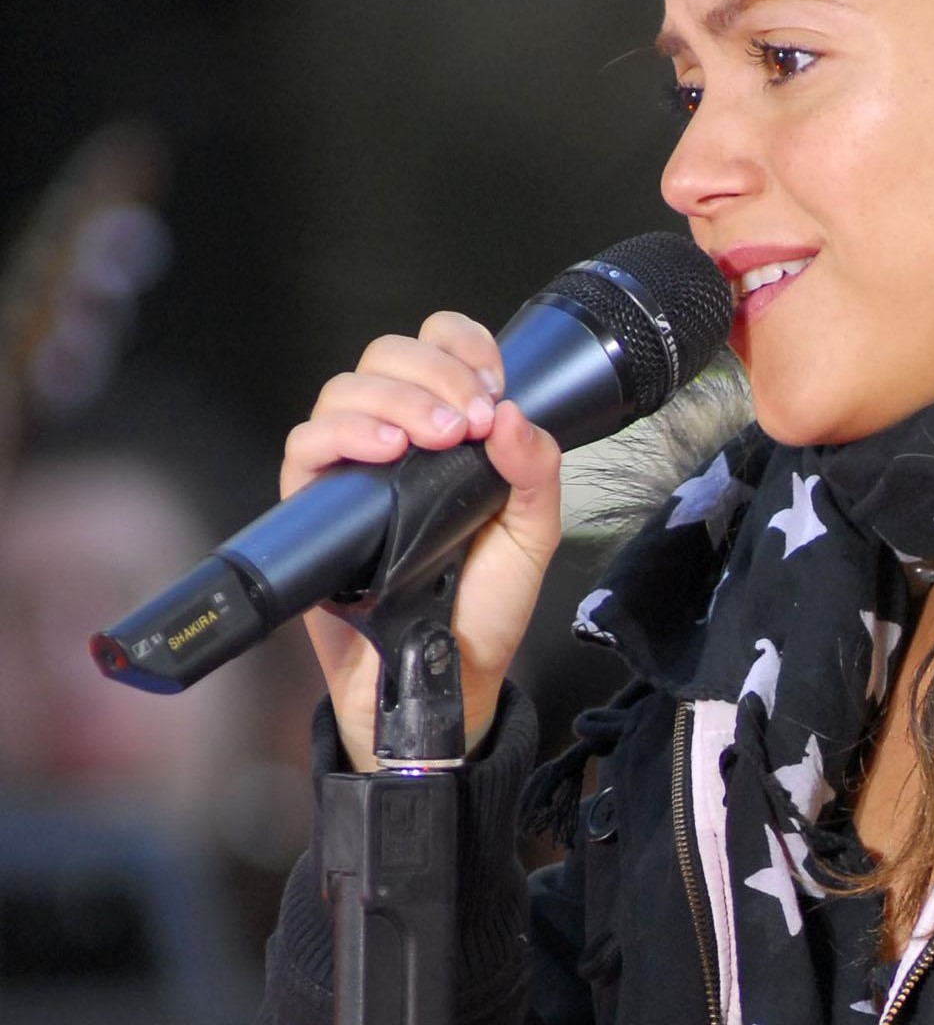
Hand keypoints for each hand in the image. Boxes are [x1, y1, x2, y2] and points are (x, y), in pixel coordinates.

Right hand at [280, 311, 561, 769]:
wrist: (445, 677)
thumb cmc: (483, 608)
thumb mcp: (533, 537)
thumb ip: (537, 471)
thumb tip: (514, 414)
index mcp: (451, 434)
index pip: (441, 349)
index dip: (462, 347)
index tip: (492, 384)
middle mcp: (398, 441)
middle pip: (387, 357)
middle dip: (433, 372)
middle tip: (470, 418)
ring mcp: (352, 469)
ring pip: (344, 389)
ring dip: (396, 399)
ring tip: (435, 438)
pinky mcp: (314, 505)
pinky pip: (305, 445)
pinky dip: (343, 434)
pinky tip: (382, 451)